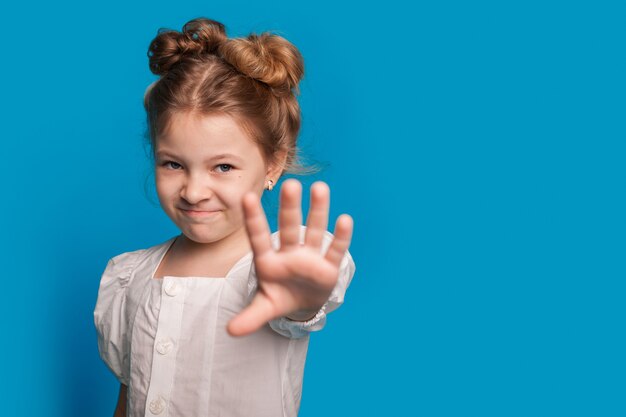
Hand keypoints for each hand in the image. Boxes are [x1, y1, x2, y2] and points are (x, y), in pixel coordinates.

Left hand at [226, 179, 353, 336]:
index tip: (246, 197)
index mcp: (269, 260)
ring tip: (320, 188)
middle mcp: (289, 253)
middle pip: (288, 227)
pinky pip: (334, 250)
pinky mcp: (329, 267)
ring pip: (313, 230)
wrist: (302, 302)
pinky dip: (340, 237)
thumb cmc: (279, 296)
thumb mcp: (264, 307)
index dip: (253, 219)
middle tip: (290, 184)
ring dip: (318, 211)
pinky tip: (344, 220)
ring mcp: (310, 257)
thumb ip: (249, 317)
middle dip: (289, 208)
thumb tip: (229, 332)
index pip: (258, 237)